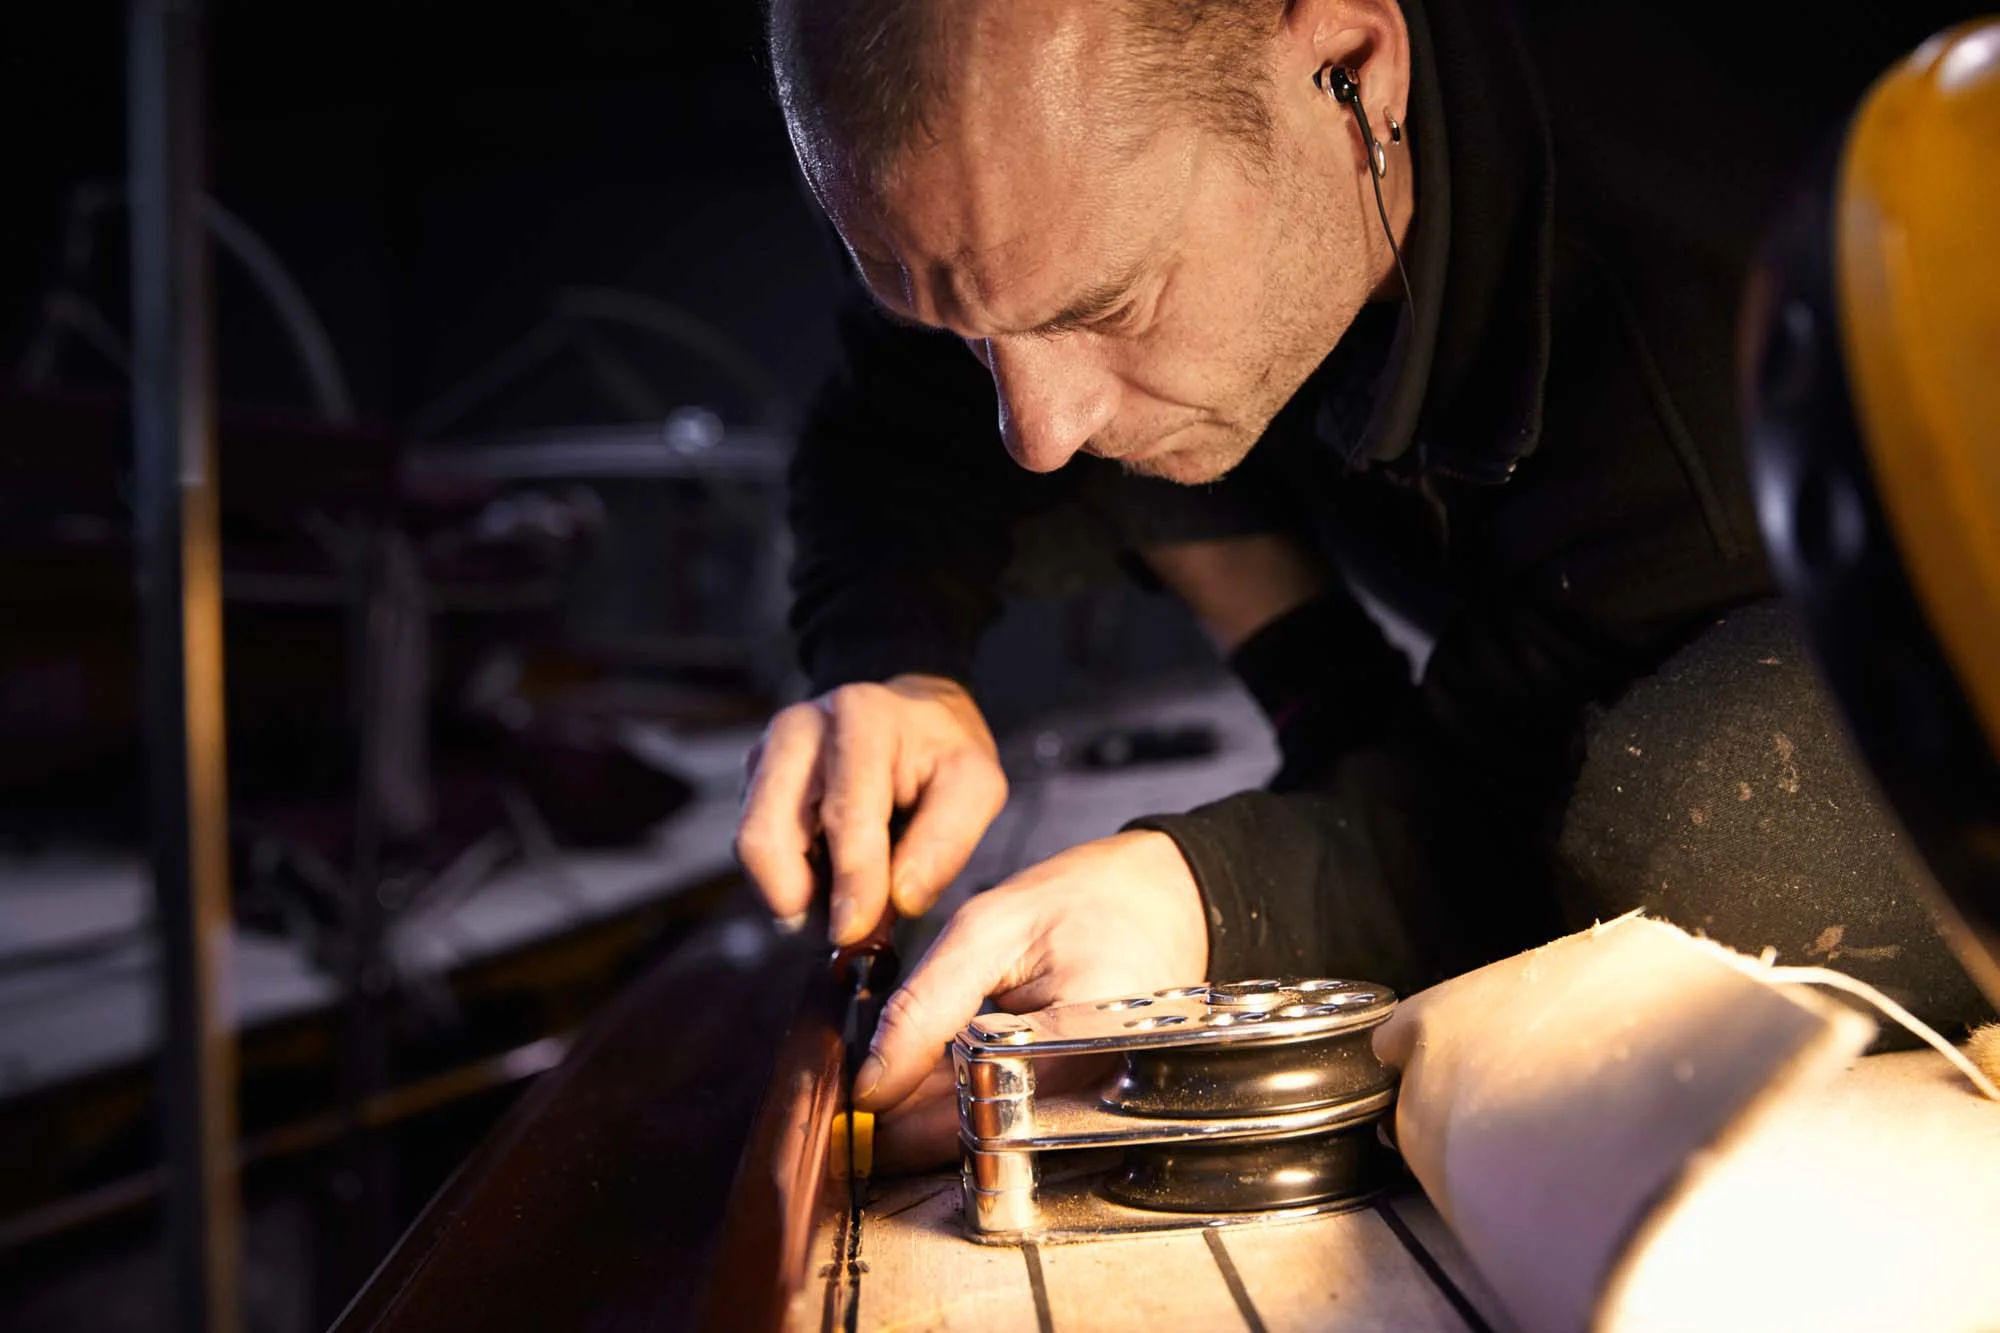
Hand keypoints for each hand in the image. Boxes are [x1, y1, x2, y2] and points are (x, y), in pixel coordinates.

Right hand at [735, 674, 1006, 944]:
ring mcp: (767, 752)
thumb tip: (901, 900)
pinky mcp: (753, 779)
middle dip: (799, 898)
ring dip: (791, 893)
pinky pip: (755, 847)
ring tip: (843, 905)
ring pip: (751, 845)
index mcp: (862, 718)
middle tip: (843, 929)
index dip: (851, 881)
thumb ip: (944, 843)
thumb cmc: (942, 755)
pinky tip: (830, 877)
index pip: (845, 812)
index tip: (858, 932)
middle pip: (766, 834)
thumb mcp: (974, 788)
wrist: (911, 719)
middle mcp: (800, 728)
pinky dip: (788, 877)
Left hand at [856, 830, 1208, 1170]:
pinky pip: (1023, 1123)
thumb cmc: (1087, 900)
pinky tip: (948, 1075)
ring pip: (1002, 1140)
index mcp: (1091, 1040)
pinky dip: (978, 1104)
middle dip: (918, 1122)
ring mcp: (1110, 1107)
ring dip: (945, 1115)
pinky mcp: (1099, 1109)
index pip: (980, 1114)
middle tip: (872, 1093)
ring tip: (910, 1072)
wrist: (1167, 896)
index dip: (907, 1121)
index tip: (858, 1106)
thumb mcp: (989, 929)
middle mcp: (1111, 1091)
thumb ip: (924, 1007)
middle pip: (990, 1139)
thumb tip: (872, 1086)